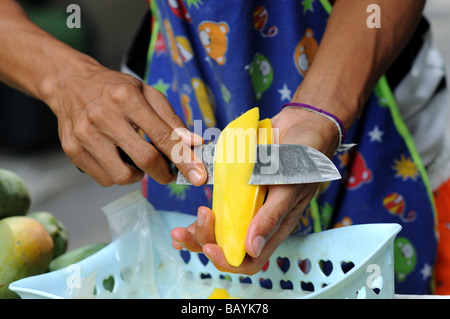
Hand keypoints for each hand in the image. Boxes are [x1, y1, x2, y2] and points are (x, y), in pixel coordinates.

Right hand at [47, 60, 206, 186]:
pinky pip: (104, 179)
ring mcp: (85, 135)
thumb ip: (171, 119)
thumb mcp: (146, 93)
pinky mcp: (73, 150)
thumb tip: (194, 143)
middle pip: (145, 159)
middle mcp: (104, 117)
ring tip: (135, 158)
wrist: (68, 83)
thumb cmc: (115, 89)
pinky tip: (116, 158)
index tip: (199, 176)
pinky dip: (117, 175)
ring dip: (138, 175)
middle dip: (164, 173)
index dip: (184, 160)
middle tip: (169, 173)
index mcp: (127, 98)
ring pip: (123, 176)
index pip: (163, 137)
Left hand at [171, 107, 338, 274]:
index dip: (228, 260)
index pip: (250, 259)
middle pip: (227, 245)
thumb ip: (271, 216)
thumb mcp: (290, 185)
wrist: (301, 125)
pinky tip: (185, 217)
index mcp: (274, 226)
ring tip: (180, 227)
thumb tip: (252, 248)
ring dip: (197, 231)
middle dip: (205, 239)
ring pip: (217, 229)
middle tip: (200, 215)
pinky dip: (200, 214)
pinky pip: (215, 205)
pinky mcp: (234, 188)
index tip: (210, 247)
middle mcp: (257, 220)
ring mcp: (244, 205)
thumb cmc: (304, 156)